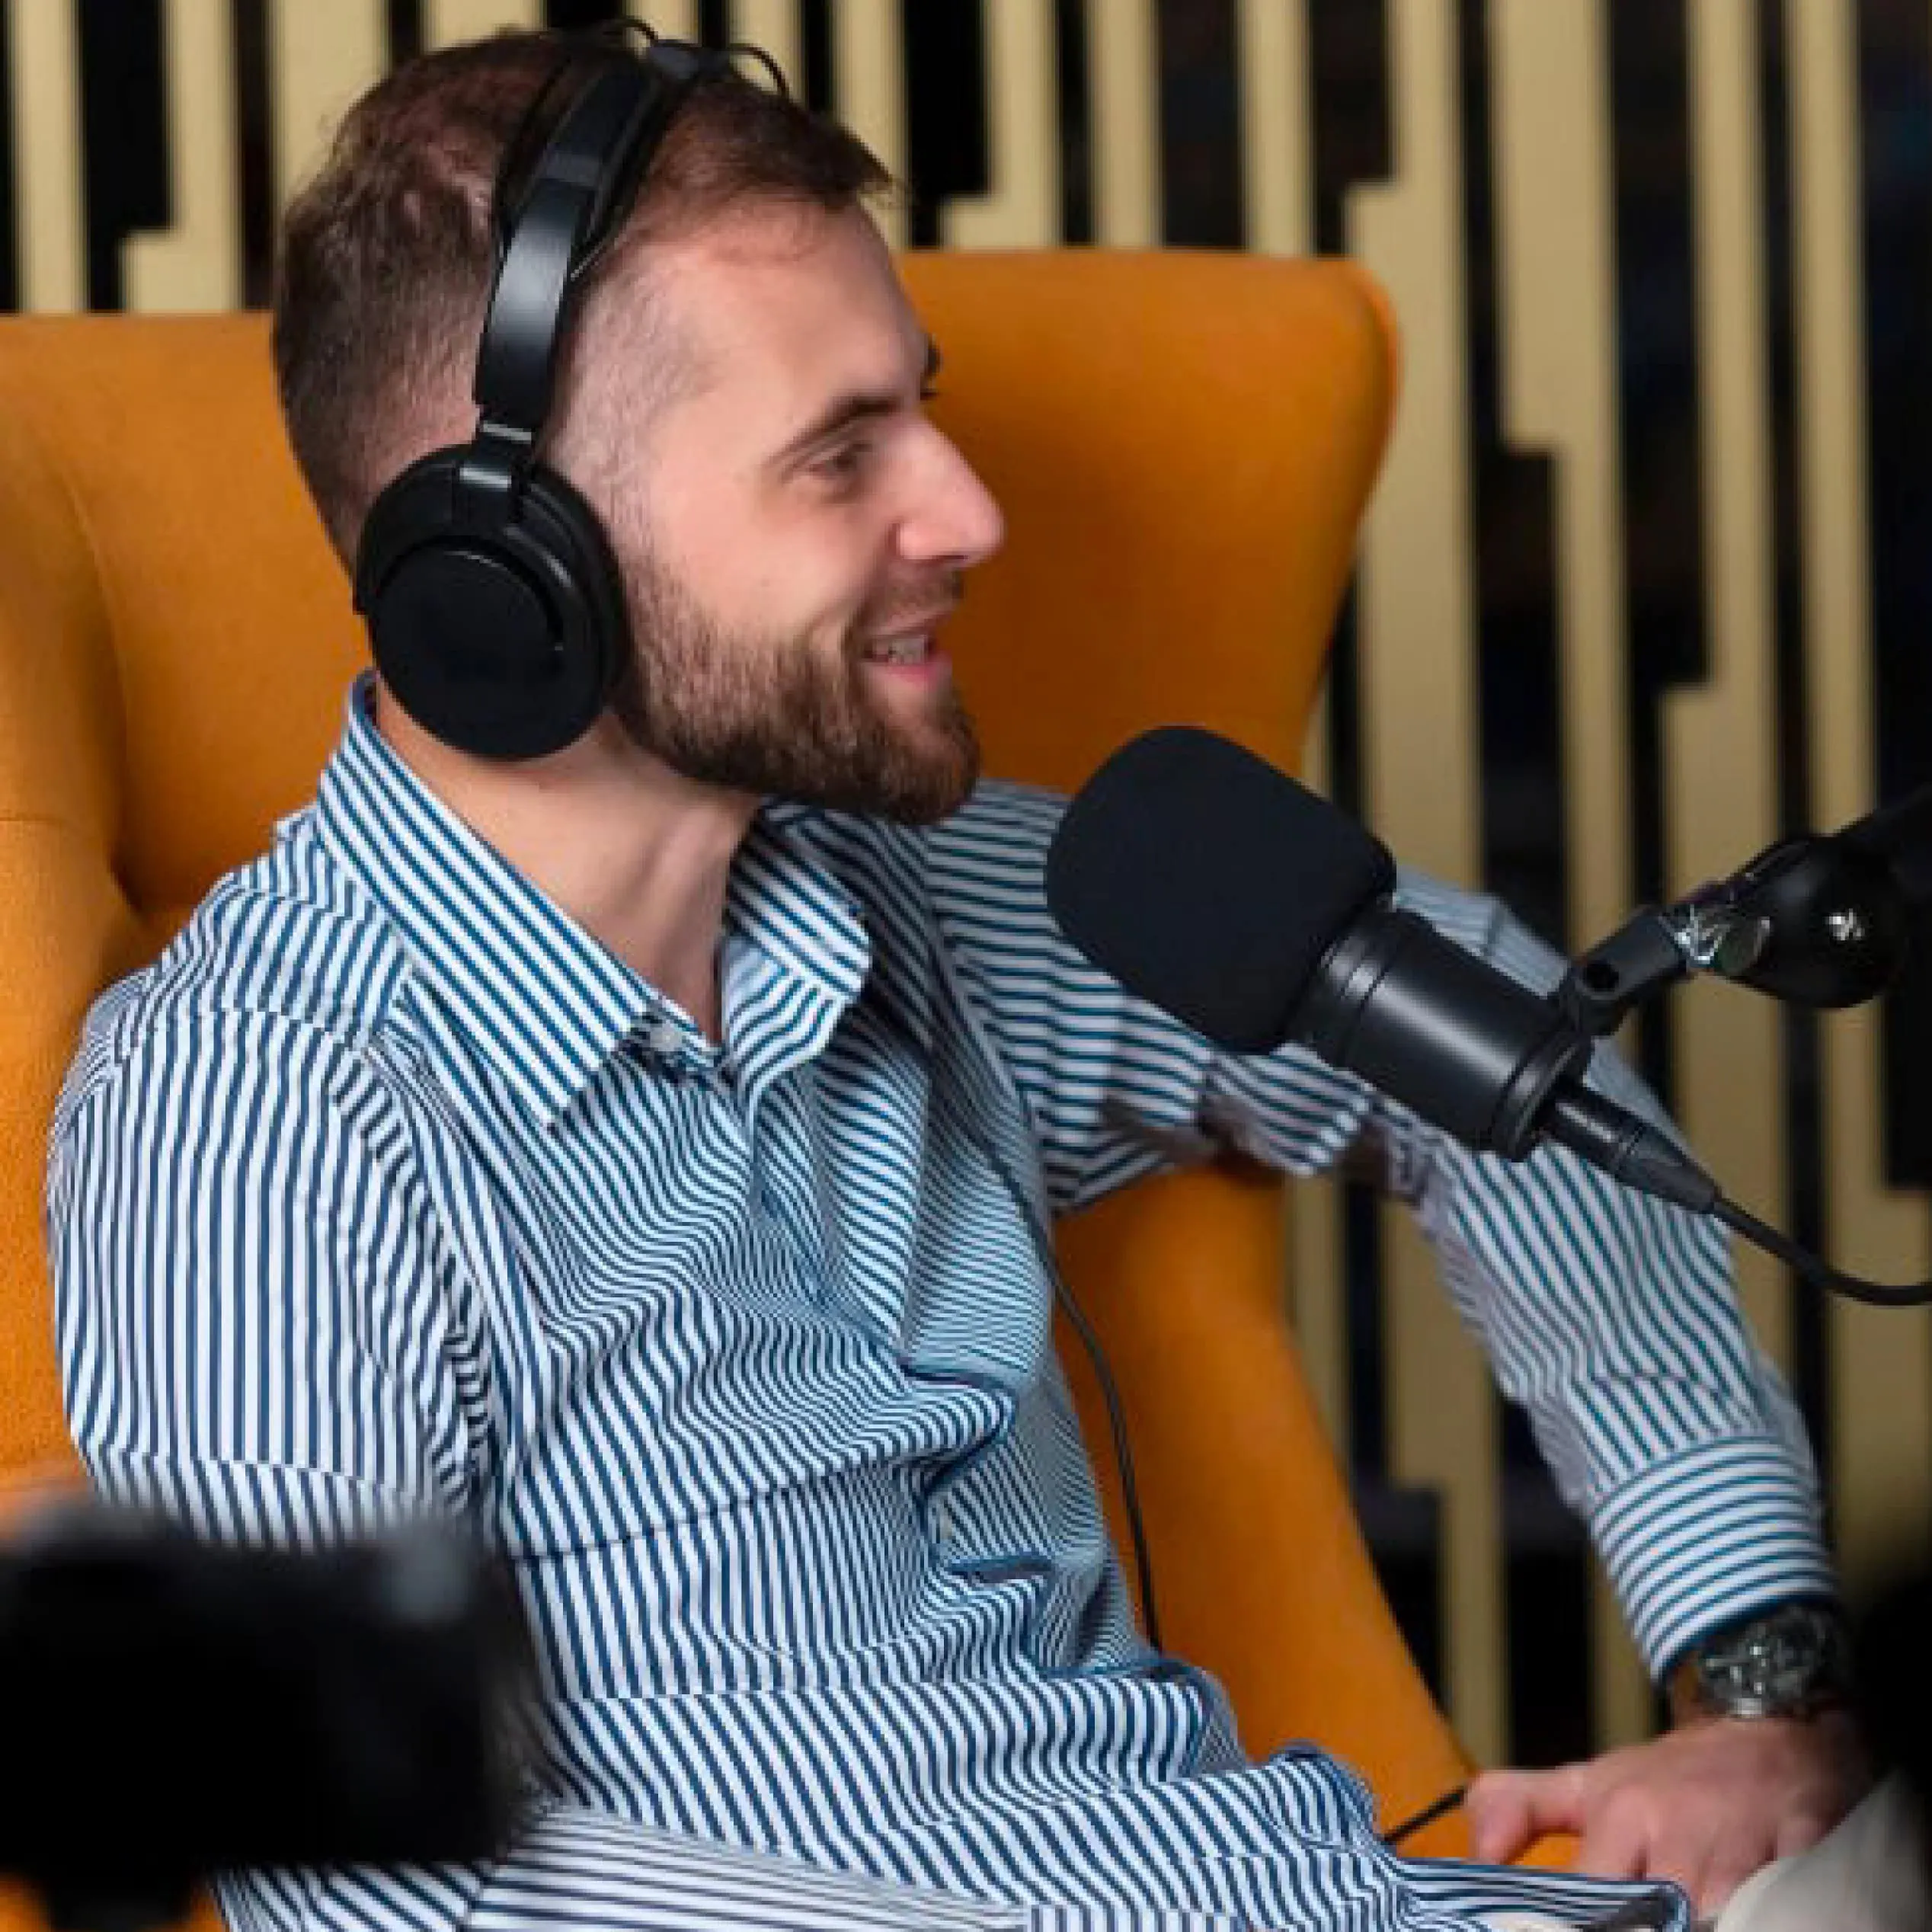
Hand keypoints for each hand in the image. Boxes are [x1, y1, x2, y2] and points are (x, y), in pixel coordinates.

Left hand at [1465, 1709, 1867, 1917]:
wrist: (1764, 1722)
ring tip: (1693, 1924)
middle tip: (1643, 1927)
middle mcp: (1681, 1829)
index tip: (1571, 1928)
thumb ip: (1520, 1806)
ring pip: (1726, 1912)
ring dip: (1715, 1922)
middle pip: (1663, 1914)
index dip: (1583, 1925)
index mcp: (1623, 1815)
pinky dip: (1785, 1911)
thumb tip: (1476, 1853)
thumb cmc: (1670, 1777)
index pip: (1593, 1894)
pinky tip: (1765, 1918)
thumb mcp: (1590, 1784)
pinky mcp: (1813, 1847)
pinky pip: (1801, 1897)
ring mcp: (1748, 1842)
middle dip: (1655, 1928)